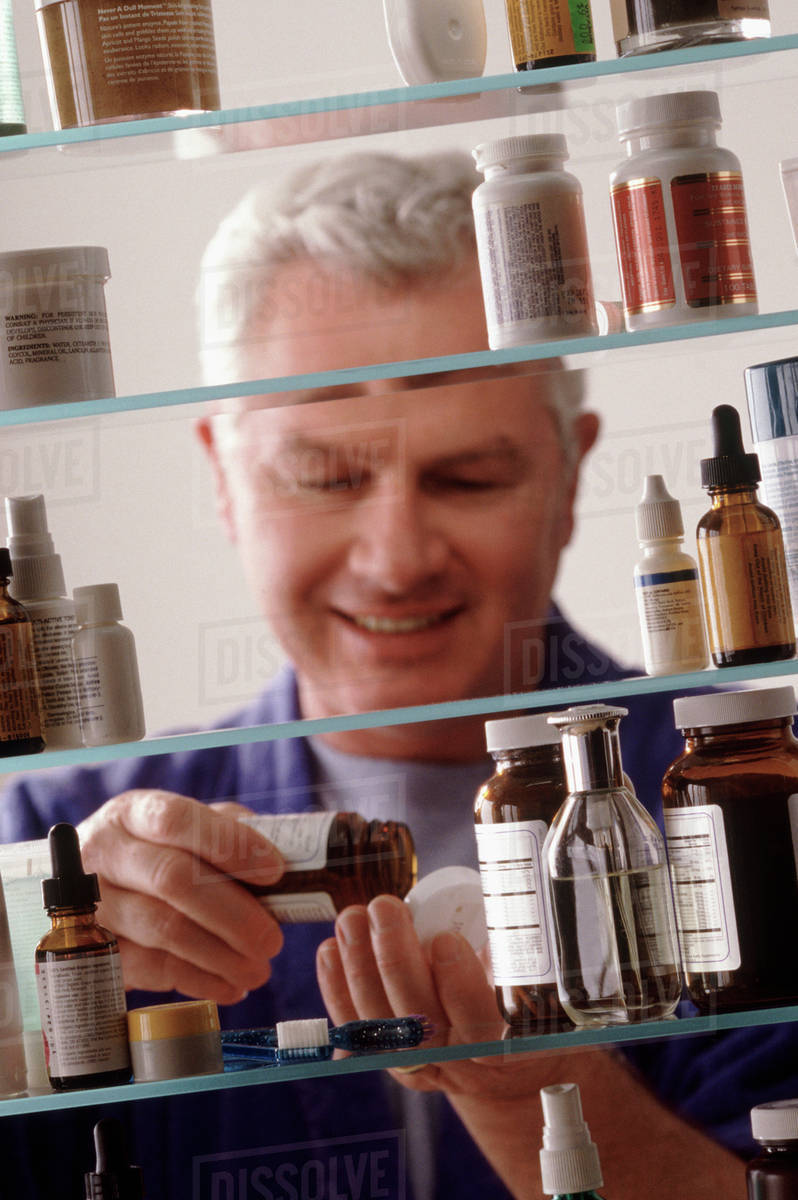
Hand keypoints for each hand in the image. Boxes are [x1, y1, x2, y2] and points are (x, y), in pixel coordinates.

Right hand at [78, 790, 284, 1003]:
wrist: (89, 893)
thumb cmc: (156, 854)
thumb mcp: (187, 828)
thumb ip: (229, 831)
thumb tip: (284, 854)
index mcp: (132, 813)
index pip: (177, 820)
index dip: (230, 844)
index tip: (275, 870)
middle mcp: (103, 853)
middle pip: (173, 879)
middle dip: (234, 914)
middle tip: (272, 940)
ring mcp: (91, 904)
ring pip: (163, 929)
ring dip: (221, 955)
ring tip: (259, 969)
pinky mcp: (90, 951)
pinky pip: (150, 969)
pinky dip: (199, 981)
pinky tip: (230, 986)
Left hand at [316, 893, 544, 1098]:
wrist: (512, 1068)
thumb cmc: (525, 1002)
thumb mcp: (541, 976)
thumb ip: (521, 943)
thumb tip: (504, 885)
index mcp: (506, 1040)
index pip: (478, 1021)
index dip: (457, 982)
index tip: (443, 938)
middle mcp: (460, 1061)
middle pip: (419, 1020)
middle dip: (395, 959)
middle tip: (383, 907)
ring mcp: (421, 1065)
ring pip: (381, 1026)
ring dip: (359, 967)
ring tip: (352, 918)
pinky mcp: (389, 1060)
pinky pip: (356, 1031)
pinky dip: (338, 991)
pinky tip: (330, 951)